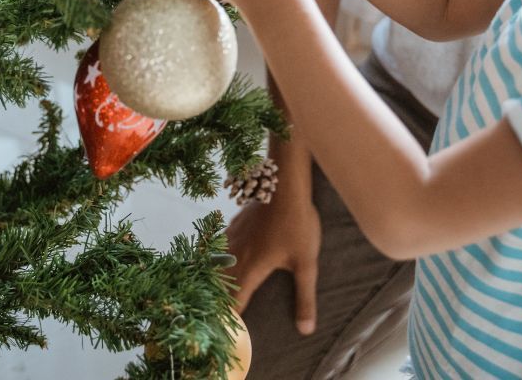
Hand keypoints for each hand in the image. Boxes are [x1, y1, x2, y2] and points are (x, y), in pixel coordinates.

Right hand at [226, 189, 323, 335]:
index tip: (228, 337)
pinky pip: (219, 248)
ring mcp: (231, 238)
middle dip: (219, 305)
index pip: (234, 304)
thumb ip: (304, 298)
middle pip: (220, 288)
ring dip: (216, 283)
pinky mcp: (233, 225)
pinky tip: (221, 261)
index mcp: (251, 270)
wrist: (285, 184)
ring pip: (216, 267)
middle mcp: (235, 256)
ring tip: (214, 295)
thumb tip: (306, 330)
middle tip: (217, 321)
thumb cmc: (297, 224)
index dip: (230, 323)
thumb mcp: (306, 264)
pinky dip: (217, 261)